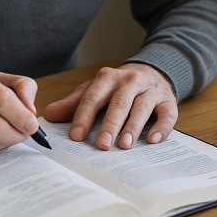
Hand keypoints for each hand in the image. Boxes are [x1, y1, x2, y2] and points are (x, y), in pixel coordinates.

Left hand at [44, 63, 176, 150]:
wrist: (151, 72)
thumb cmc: (117, 87)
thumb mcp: (93, 90)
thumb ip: (72, 103)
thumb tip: (48, 115)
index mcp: (107, 78)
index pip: (93, 97)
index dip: (83, 117)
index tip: (76, 136)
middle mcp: (129, 81)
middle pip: (118, 103)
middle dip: (109, 125)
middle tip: (101, 145)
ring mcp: (150, 90)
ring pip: (141, 108)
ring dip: (133, 127)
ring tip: (124, 145)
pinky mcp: (168, 101)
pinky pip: (167, 114)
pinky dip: (161, 127)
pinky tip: (153, 140)